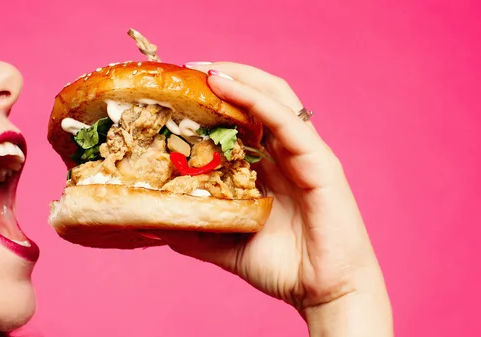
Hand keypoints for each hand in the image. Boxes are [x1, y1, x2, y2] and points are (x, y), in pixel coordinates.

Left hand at [144, 62, 391, 331]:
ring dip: (239, 78)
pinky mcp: (320, 162)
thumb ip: (196, 231)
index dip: (211, 101)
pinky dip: (257, 100)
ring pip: (273, 99)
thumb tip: (156, 223)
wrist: (324, 293)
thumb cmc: (284, 267)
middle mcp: (285, 154)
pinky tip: (228, 86)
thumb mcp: (226, 244)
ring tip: (204, 70)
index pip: (240, 119)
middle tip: (186, 69)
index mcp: (267, 167)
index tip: (175, 91)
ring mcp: (304, 154)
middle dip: (222, 78)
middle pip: (255, 99)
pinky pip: (287, 122)